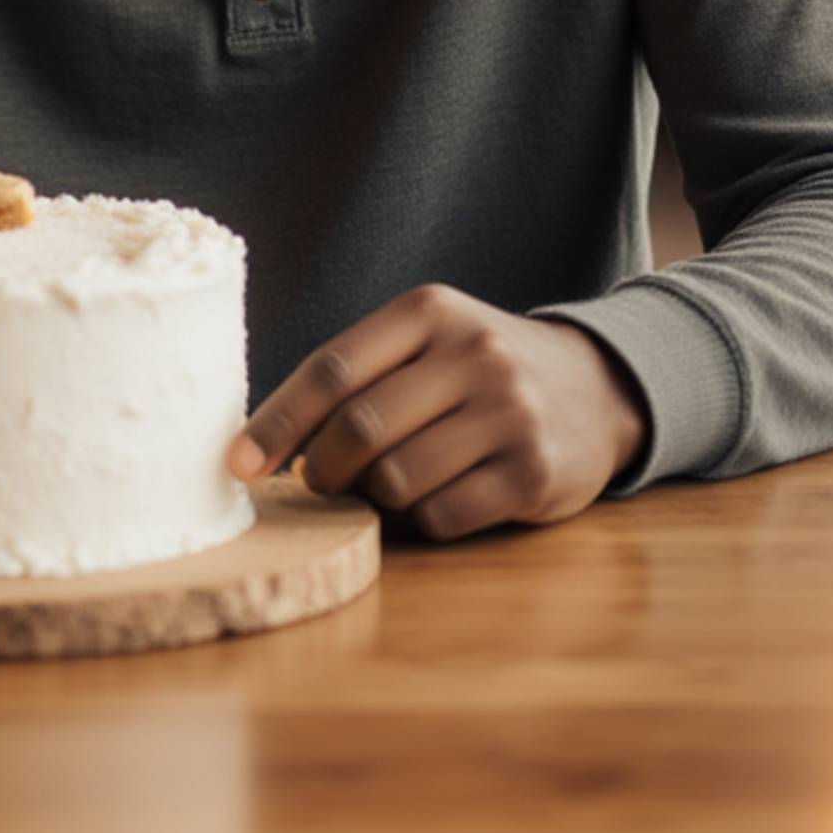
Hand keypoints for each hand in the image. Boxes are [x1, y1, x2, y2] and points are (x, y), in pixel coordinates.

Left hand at [226, 284, 651, 541]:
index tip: (237, 464)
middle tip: (315, 481)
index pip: (332, 368)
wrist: (596, 387)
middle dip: (320, 468)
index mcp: (430, 311)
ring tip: (382, 486)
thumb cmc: (479, 371)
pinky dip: (417, 521)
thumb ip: (359, 374)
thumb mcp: (428, 341)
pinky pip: (440, 515)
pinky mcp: (533, 473)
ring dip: (371, 497)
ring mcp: (509, 414)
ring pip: (396, 479)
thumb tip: (264, 443)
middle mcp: (474, 353)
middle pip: (359, 429)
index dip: (275, 421)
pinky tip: (430, 501)